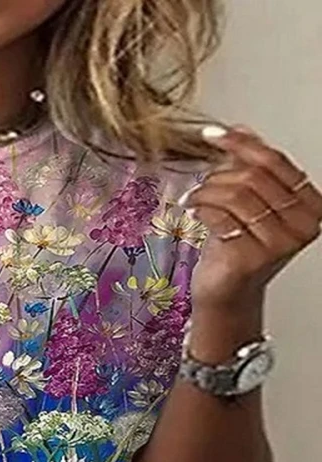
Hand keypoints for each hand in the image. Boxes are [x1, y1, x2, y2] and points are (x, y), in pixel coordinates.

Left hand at [182, 125, 321, 312]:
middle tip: (200, 185)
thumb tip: (241, 129)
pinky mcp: (252, 257)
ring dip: (206, 192)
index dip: (241, 144)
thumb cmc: (236, 249)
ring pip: (236, 195)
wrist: (225, 291)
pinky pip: (220, 217)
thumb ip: (248, 167)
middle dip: (218, 175)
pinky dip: (201, 209)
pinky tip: (193, 211)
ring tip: (193, 199)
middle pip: (254, 177)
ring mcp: (279, 243)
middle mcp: (302, 224)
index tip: (212, 134)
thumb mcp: (246, 202)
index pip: (275, 161)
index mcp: (310, 205)